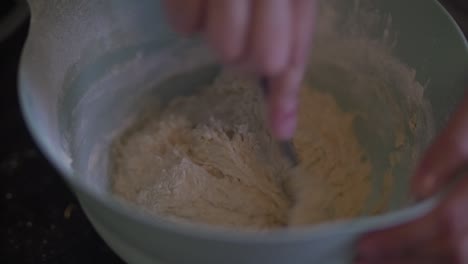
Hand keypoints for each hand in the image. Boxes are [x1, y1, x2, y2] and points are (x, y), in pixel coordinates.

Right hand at [163, 0, 315, 138]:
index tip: (281, 130)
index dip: (287, 94)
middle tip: (236, 36)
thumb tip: (285, 127)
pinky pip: (182, 25)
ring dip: (216, 37)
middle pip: (264, 59)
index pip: (297, 51)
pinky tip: (194, 0)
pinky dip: (184, 19)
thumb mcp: (281, 2)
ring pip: (225, 47)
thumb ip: (288, 52)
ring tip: (213, 10)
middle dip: (247, 59)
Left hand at [357, 93, 467, 263]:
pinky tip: (419, 252)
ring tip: (385, 259)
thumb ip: (451, 148)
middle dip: (406, 258)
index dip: (404, 239)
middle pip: (457, 250)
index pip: (447, 222)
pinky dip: (442, 255)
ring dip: (422, 261)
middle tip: (365, 258)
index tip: (365, 245)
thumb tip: (418, 188)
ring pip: (466, 256)